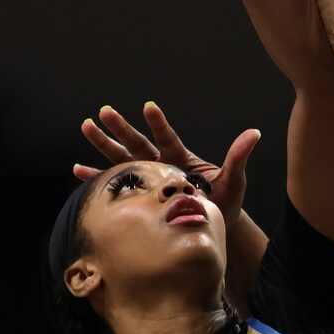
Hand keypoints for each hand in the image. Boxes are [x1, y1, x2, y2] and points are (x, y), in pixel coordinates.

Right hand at [74, 102, 260, 222]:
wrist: (209, 226)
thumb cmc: (223, 203)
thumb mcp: (232, 180)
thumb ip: (237, 157)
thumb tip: (254, 133)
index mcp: (179, 157)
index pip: (167, 137)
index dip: (159, 124)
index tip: (148, 107)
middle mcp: (159, 163)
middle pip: (137, 143)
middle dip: (120, 128)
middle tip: (103, 112)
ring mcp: (146, 178)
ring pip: (121, 157)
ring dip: (103, 144)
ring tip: (87, 127)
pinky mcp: (137, 195)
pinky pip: (113, 185)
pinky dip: (96, 178)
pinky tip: (79, 169)